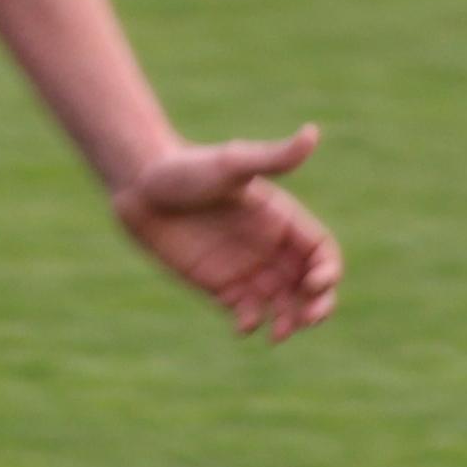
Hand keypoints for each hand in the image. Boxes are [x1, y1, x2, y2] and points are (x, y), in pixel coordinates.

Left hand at [112, 125, 340, 341]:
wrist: (139, 187)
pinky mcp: (218, 286)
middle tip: (308, 320)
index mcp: (281, 218)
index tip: (314, 285)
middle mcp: (269, 246)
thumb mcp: (232, 164)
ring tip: (278, 334)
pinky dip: (251, 323)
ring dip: (288, 321)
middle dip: (316, 305)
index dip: (327, 271)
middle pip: (309, 284)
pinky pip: (245, 312)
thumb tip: (312, 133)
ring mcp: (245, 268)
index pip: (320, 251)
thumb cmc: (186, 169)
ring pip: (282, 303)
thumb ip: (273, 157)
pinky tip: (242, 325)